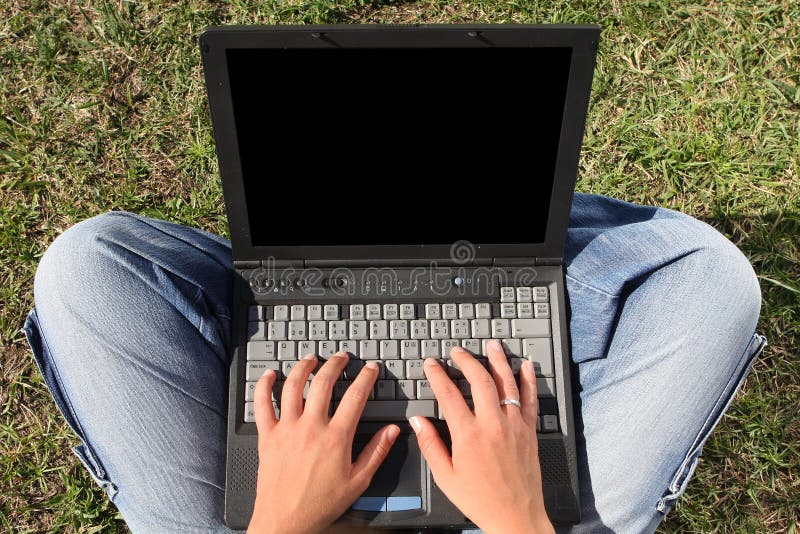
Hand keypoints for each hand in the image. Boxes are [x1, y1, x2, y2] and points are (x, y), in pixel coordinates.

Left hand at [248, 353, 399, 533]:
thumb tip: (392, 431)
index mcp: (335, 438)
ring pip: (293, 386)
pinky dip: (264, 385)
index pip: (355, 396)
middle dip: (335, 364)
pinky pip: (262, 404)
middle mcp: (310, 428)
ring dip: (303, 367)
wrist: (285, 522)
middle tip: (342, 357)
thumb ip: (376, 452)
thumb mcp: (358, 482)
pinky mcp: (267, 436)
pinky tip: (271, 374)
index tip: (370, 369)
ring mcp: (286, 429)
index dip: (365, 378)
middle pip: (323, 383)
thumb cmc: (320, 505)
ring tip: (312, 358)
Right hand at [410, 341, 553, 533]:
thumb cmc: (480, 500)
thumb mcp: (445, 477)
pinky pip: (530, 399)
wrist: (515, 517)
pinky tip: (525, 365)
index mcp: (468, 435)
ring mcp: (514, 426)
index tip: (432, 364)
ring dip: (498, 360)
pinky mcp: (529, 431)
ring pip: (507, 383)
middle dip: (466, 361)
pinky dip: (528, 380)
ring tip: (491, 345)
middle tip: (457, 352)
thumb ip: (430, 445)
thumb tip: (417, 421)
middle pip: (479, 380)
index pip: (449, 394)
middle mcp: (492, 425)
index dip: (437, 374)